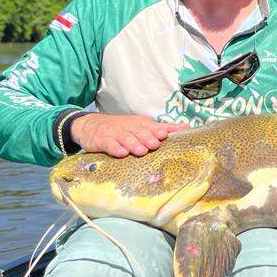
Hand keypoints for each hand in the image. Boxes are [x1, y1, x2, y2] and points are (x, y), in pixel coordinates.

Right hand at [71, 113, 187, 157]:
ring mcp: (115, 133)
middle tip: (155, 144)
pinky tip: (121, 153)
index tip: (167, 135)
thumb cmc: (122, 128)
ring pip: (125, 138)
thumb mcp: (141, 126)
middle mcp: (129, 127)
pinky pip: (109, 144)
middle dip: (148, 137)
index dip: (159, 130)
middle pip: (139, 132)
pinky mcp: (102, 140)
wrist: (90, 125)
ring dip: (134, 144)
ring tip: (141, 151)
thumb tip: (186, 127)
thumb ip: (162, 128)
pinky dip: (115, 148)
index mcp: (140, 124)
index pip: (152, 126)